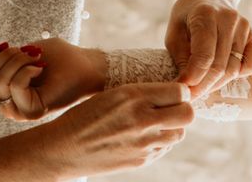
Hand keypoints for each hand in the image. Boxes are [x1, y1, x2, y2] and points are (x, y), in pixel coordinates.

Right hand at [0, 38, 106, 120]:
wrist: (87, 67)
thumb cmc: (62, 57)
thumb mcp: (28, 51)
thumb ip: (7, 59)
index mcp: (5, 90)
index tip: (9, 46)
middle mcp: (8, 104)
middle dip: (8, 56)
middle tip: (32, 54)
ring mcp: (18, 110)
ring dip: (19, 61)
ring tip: (38, 61)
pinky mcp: (31, 113)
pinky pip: (15, 86)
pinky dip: (27, 70)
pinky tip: (42, 69)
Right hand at [48, 82, 194, 178]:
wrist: (64, 149)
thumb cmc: (85, 116)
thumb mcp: (112, 93)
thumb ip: (143, 93)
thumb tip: (173, 93)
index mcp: (133, 95)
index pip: (179, 91)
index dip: (180, 91)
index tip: (173, 92)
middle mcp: (142, 119)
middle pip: (188, 114)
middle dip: (183, 109)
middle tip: (172, 107)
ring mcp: (144, 143)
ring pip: (180, 133)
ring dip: (173, 127)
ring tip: (156, 122)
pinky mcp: (141, 160)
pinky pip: (165, 148)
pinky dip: (160, 141)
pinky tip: (143, 136)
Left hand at [165, 0, 251, 97]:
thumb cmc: (186, 16)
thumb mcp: (173, 33)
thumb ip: (180, 58)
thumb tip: (186, 86)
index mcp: (205, 14)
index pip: (203, 56)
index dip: (193, 78)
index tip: (182, 90)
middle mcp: (228, 19)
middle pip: (219, 66)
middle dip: (203, 86)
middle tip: (190, 96)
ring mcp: (243, 26)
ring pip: (234, 69)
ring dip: (217, 84)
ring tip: (201, 87)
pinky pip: (249, 65)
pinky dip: (236, 76)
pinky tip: (220, 75)